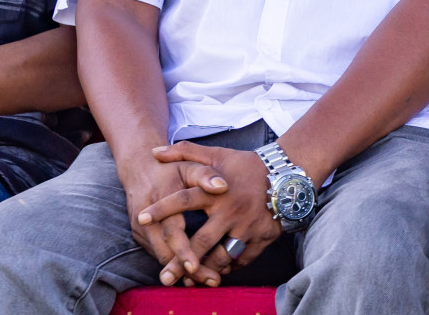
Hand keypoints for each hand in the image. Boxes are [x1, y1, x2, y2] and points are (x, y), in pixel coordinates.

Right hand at [116, 153, 229, 286]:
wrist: (140, 168)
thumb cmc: (171, 167)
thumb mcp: (189, 165)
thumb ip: (206, 175)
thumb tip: (223, 186)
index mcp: (159, 203)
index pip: (171, 233)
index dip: (183, 251)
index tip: (196, 265)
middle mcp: (146, 221)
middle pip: (166, 253)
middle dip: (187, 269)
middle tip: (212, 279)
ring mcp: (142, 230)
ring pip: (162, 257)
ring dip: (182, 270)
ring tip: (209, 278)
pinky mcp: (142, 236)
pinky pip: (160, 253)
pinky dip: (176, 262)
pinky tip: (196, 269)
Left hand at [141, 142, 283, 286]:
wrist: (287, 174)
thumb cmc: (246, 166)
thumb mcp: (218, 155)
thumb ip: (185, 152)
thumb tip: (154, 150)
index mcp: (217, 191)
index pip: (184, 199)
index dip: (162, 208)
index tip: (141, 218)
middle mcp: (232, 211)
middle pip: (202, 242)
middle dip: (182, 261)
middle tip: (165, 275)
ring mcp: (248, 226)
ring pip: (223, 256)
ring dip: (206, 268)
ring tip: (191, 278)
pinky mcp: (263, 237)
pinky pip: (243, 259)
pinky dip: (230, 267)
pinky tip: (219, 270)